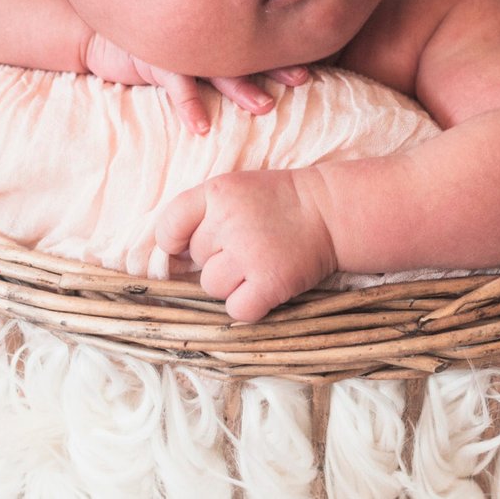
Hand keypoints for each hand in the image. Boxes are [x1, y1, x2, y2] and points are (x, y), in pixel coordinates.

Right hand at [82, 33, 308, 133]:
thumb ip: (218, 51)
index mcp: (216, 33)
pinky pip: (176, 84)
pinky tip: (202, 127)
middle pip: (246, 51)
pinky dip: (189, 105)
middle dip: (276, 65)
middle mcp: (202, 37)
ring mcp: (180, 46)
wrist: (103, 34)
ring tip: (265, 106)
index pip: (256, 40)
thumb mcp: (188, 46)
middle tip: (303, 79)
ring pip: (218, 68)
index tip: (313, 63)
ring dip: (242, 88)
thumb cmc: (153, 43)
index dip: (284, 51)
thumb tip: (256, 74)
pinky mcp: (154, 58)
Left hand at [154, 168, 336, 322]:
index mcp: (217, 192)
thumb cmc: (278, 203)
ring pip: (212, 286)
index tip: (189, 245)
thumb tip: (171, 258)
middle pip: (195, 260)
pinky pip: (236, 309)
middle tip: (248, 244)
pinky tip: (265, 285)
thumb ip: (200, 214)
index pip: (169, 227)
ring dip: (231, 283)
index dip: (175, 242)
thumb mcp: (235, 190)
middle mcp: (229, 221)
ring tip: (258, 263)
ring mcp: (249, 253)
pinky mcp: (270, 282)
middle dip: (216, 258)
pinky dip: (249, 305)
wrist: (330, 211)